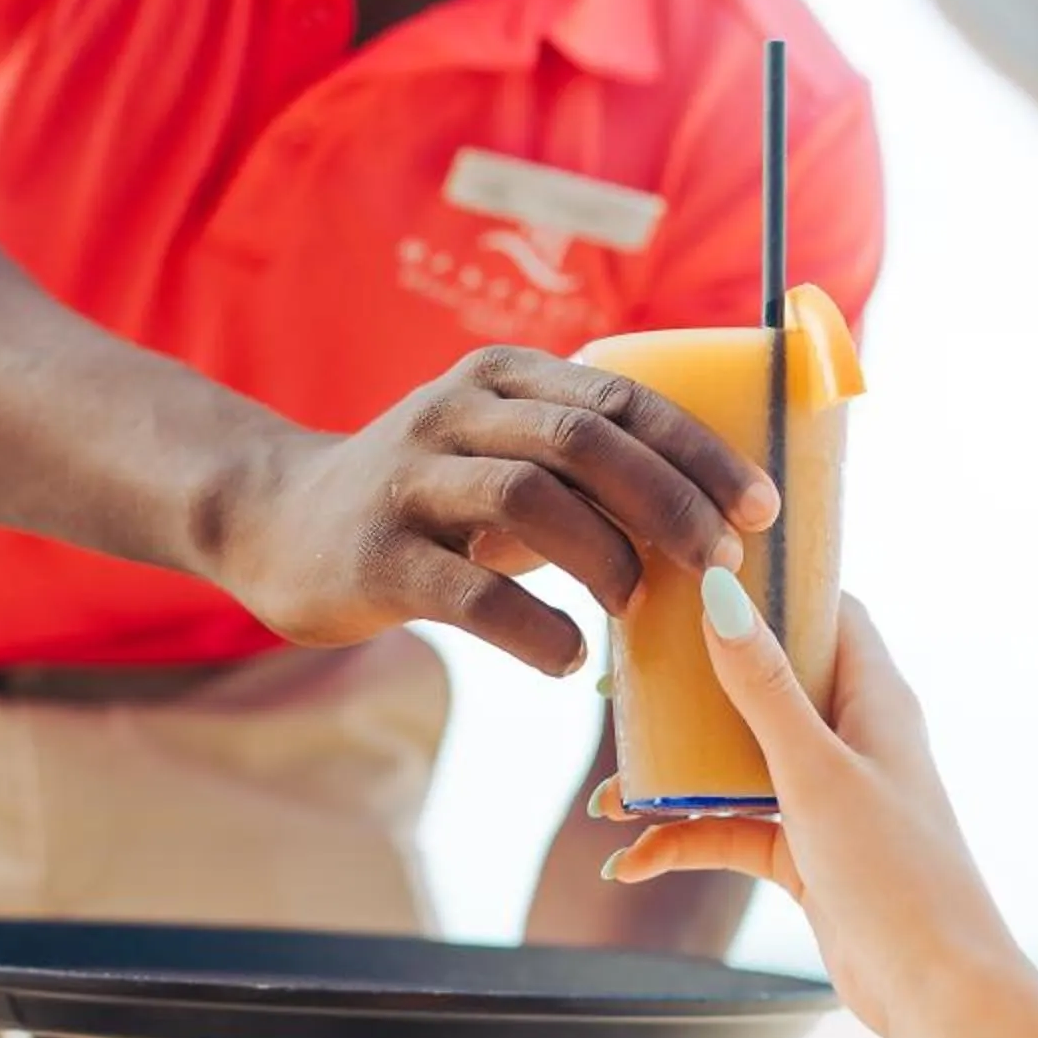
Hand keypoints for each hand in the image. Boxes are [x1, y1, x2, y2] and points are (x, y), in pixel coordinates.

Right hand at [219, 347, 780, 677]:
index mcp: (504, 377)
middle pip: (586, 440)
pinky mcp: (376, 556)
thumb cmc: (429, 501)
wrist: (277, 522)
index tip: (761, 509)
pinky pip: (469, 592)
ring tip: (639, 608)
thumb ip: (589, 470)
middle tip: (721, 564)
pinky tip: (568, 659)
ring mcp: (410, 480)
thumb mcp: (505, 456)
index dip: (701, 452)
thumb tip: (717, 515)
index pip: (624, 399)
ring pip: (531, 500)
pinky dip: (531, 628)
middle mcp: (457, 411)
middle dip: (670, 502)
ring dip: (606, 557)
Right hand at [597, 573, 1033, 1037]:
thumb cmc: (895, 869)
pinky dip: (689, 842)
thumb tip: (719, 592)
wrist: (936, 989)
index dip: (770, 589)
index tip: (695, 577)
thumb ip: (762, 687)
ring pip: (738, 766)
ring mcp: (829, 798)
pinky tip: (634, 864)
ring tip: (610, 802)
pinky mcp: (809, 854)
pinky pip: (736, 832)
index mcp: (873, 698)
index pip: (827, 613)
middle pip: (764, 687)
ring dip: (676, 781)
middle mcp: (853, 739)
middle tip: (620, 691)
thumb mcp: (816, 769)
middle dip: (692, 693)